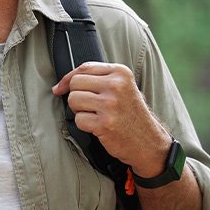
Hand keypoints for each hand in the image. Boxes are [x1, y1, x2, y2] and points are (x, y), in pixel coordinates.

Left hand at [51, 62, 170, 175]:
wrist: (149, 142)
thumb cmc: (130, 114)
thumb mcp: (122, 88)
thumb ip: (97, 79)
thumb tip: (60, 85)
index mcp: (120, 73)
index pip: (83, 68)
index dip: (67, 79)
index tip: (60, 88)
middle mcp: (116, 86)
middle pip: (75, 83)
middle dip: (76, 96)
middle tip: (90, 106)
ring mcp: (110, 105)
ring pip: (73, 100)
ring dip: (79, 111)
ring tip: (95, 115)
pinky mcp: (104, 123)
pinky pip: (78, 119)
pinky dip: (84, 125)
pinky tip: (98, 127)